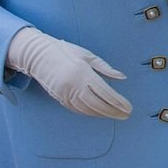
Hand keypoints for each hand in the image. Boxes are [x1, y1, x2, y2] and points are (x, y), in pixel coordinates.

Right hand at [7, 27, 130, 118]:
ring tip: (116, 114)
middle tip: (126, 115)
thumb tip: (122, 77)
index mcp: (83, 73)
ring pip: (87, 109)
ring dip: (103, 114)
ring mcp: (65, 93)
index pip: (104, 92)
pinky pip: (77, 109)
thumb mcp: (87, 55)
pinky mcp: (59, 98)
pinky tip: (99, 113)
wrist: (38, 56)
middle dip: (113, 111)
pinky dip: (90, 112)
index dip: (118, 102)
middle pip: (97, 104)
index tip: (128, 107)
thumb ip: (106, 68)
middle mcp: (74, 85)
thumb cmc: (66, 52)